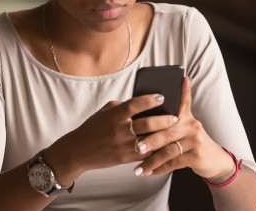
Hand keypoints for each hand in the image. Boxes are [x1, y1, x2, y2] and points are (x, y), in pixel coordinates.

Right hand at [45, 94, 177, 182]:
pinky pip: (144, 155)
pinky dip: (156, 151)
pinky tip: (165, 147)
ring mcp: (122, 145)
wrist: (78, 151)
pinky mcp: (124, 158)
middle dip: (164, 120)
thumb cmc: (93, 128)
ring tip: (174, 132)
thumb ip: (122, 106)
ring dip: (163, 137)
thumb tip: (142, 102)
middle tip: (176, 117)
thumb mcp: (104, 112)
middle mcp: (119, 129)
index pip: (134, 104)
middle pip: (146, 123)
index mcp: (114, 115)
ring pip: (149, 140)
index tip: (162, 97)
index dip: (149, 100)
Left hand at [132, 77, 234, 180]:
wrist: (213, 160)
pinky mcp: (197, 155)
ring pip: (168, 150)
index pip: (183, 100)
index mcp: (186, 116)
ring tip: (138, 168)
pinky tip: (149, 173)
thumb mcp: (184, 128)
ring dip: (151, 160)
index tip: (181, 78)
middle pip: (167, 131)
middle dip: (149, 140)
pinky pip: (174, 163)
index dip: (183, 89)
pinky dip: (160, 169)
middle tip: (135, 147)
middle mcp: (192, 125)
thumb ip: (168, 121)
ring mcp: (195, 140)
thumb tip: (143, 116)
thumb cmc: (190, 142)